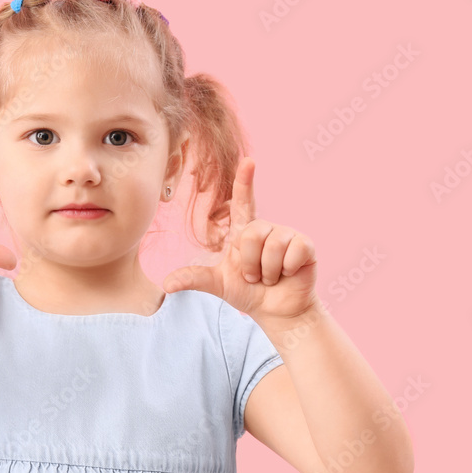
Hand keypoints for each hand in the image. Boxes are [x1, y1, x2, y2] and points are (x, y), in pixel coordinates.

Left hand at [162, 158, 318, 322]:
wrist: (276, 311)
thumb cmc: (248, 293)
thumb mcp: (218, 284)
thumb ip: (194, 279)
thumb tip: (166, 284)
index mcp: (244, 231)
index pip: (243, 202)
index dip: (244, 182)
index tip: (248, 162)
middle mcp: (266, 228)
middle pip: (252, 233)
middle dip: (249, 263)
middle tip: (254, 276)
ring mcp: (287, 235)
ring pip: (272, 244)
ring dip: (267, 271)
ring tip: (270, 277)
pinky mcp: (305, 246)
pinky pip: (293, 252)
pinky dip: (286, 270)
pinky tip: (288, 274)